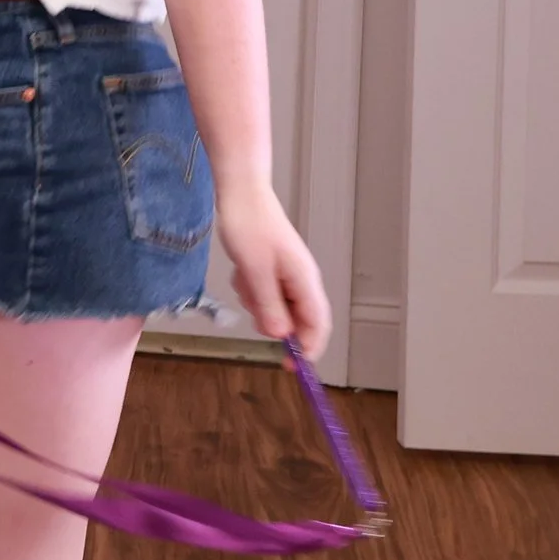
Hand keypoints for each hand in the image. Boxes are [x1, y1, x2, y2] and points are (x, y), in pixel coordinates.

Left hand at [217, 179, 330, 359]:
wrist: (241, 194)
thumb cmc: (249, 227)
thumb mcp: (255, 270)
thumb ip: (269, 304)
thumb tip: (280, 336)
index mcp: (305, 281)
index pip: (317, 326)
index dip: (307, 349)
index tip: (288, 365)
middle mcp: (301, 281)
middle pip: (297, 320)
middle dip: (273, 322)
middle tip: (252, 306)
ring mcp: (287, 275)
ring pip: (277, 308)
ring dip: (258, 303)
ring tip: (244, 281)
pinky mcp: (273, 270)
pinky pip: (264, 293)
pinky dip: (251, 290)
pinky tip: (241, 274)